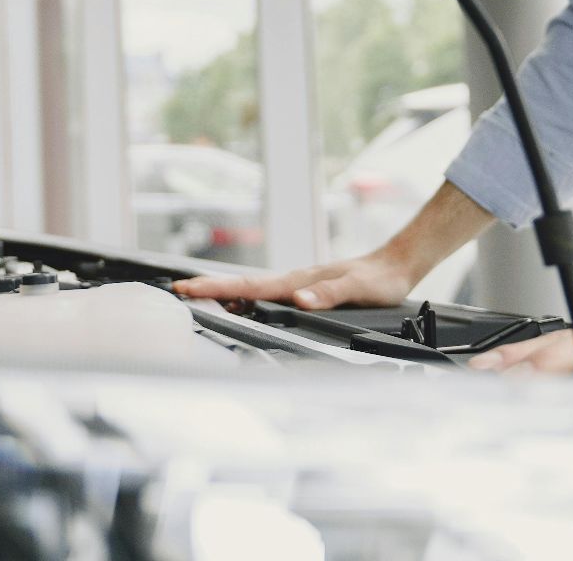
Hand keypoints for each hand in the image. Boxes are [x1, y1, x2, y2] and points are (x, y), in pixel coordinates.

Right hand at [172, 251, 418, 309]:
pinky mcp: (304, 291)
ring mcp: (297, 285)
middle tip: (179, 291)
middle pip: (243, 285)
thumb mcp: (358, 290)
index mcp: (299, 282)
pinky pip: (266, 295)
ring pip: (252, 290)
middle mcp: (293, 282)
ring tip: (196, 299)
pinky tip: (240, 307)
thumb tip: (298, 300)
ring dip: (224, 293)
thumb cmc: (378, 281)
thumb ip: (329, 295)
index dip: (218, 288)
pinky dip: (246, 299)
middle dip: (210, 288)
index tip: (189, 287)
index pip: (251, 286)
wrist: (393, 266)